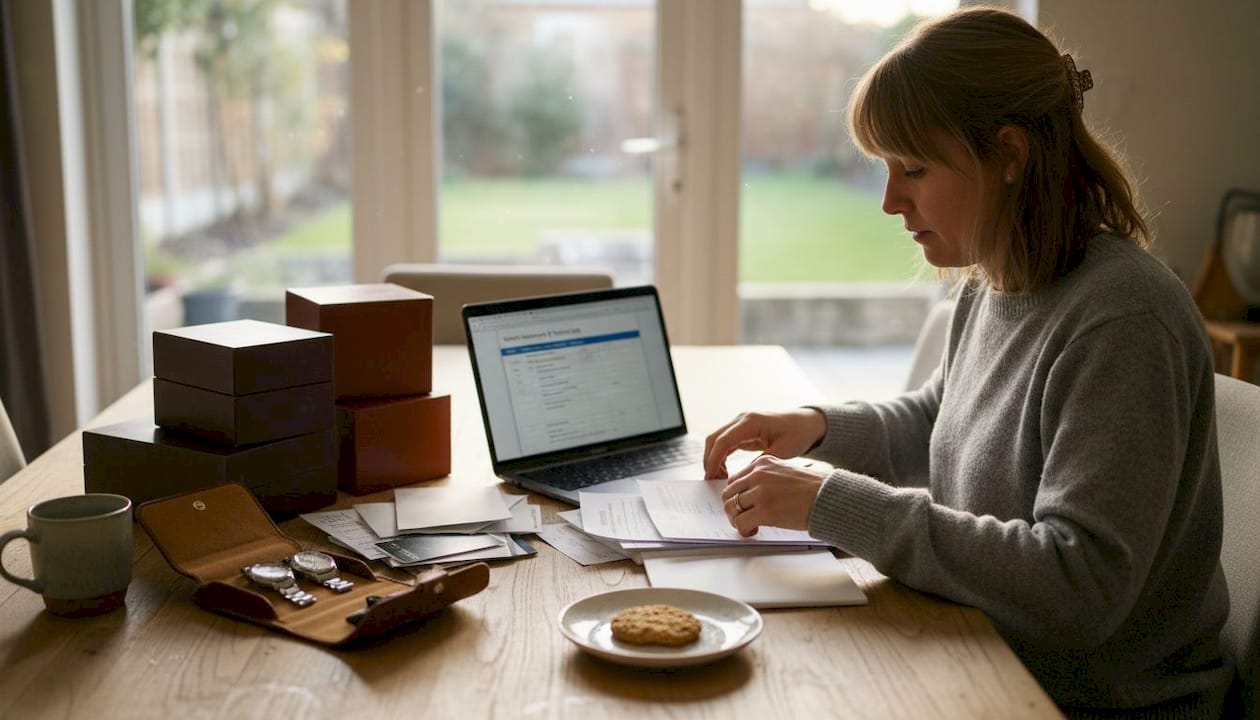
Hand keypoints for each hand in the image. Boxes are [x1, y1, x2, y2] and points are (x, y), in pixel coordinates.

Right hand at [703, 408, 825, 479]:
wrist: (806, 423)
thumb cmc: (798, 434)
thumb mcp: (783, 451)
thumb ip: (762, 462)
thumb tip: (743, 478)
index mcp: (751, 421)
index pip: (723, 440)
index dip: (714, 459)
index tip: (711, 477)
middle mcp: (742, 419)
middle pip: (714, 439)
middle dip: (709, 460)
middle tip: (712, 481)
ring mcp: (740, 423)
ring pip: (716, 441)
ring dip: (714, 459)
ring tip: (719, 479)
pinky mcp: (742, 430)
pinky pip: (725, 443)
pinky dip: (721, 457)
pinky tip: (725, 471)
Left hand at [720, 455, 825, 536]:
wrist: (829, 496)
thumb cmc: (813, 488)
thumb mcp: (784, 472)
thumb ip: (766, 478)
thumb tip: (750, 494)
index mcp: (763, 463)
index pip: (735, 479)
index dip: (736, 495)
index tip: (742, 505)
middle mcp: (758, 475)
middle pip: (729, 494)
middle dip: (733, 508)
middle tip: (743, 518)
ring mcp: (761, 492)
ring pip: (731, 508)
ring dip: (736, 520)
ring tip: (748, 526)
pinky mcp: (765, 511)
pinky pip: (741, 522)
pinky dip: (743, 530)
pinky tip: (753, 531)